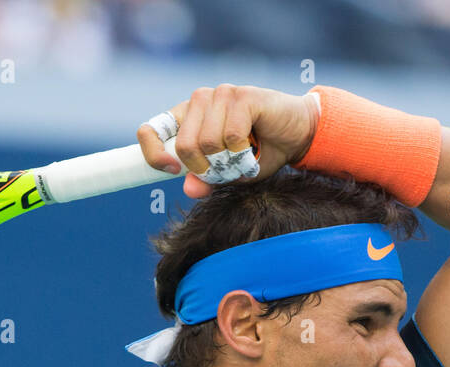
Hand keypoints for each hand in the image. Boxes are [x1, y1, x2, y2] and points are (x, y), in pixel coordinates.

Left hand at [137, 83, 318, 199]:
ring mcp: (220, 94)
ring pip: (207, 142)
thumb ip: (207, 180)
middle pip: (184, 146)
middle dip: (206, 168)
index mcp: (188, 117)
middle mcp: (199, 100)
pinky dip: (242, 151)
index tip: (171, 170)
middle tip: (226, 169)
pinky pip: (230, 135)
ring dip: (228, 161)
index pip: (152, 129)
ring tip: (243, 156)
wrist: (298, 134)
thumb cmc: (261, 151)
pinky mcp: (241, 96)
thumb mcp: (230, 174)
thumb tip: (189, 189)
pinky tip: (253, 147)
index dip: (153, 153)